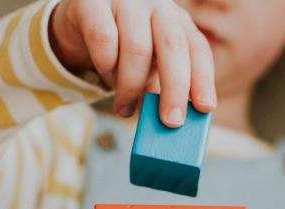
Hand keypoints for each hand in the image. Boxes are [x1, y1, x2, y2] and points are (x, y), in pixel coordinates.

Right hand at [49, 0, 215, 122]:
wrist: (78, 24)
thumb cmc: (122, 51)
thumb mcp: (148, 67)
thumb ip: (162, 86)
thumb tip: (172, 120)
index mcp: (176, 20)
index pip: (197, 48)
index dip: (203, 79)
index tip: (206, 108)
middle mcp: (156, 5)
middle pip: (173, 46)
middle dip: (175, 88)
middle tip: (171, 121)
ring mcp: (125, 1)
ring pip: (137, 48)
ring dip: (132, 87)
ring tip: (126, 108)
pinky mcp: (92, 3)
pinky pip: (103, 39)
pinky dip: (106, 66)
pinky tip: (106, 76)